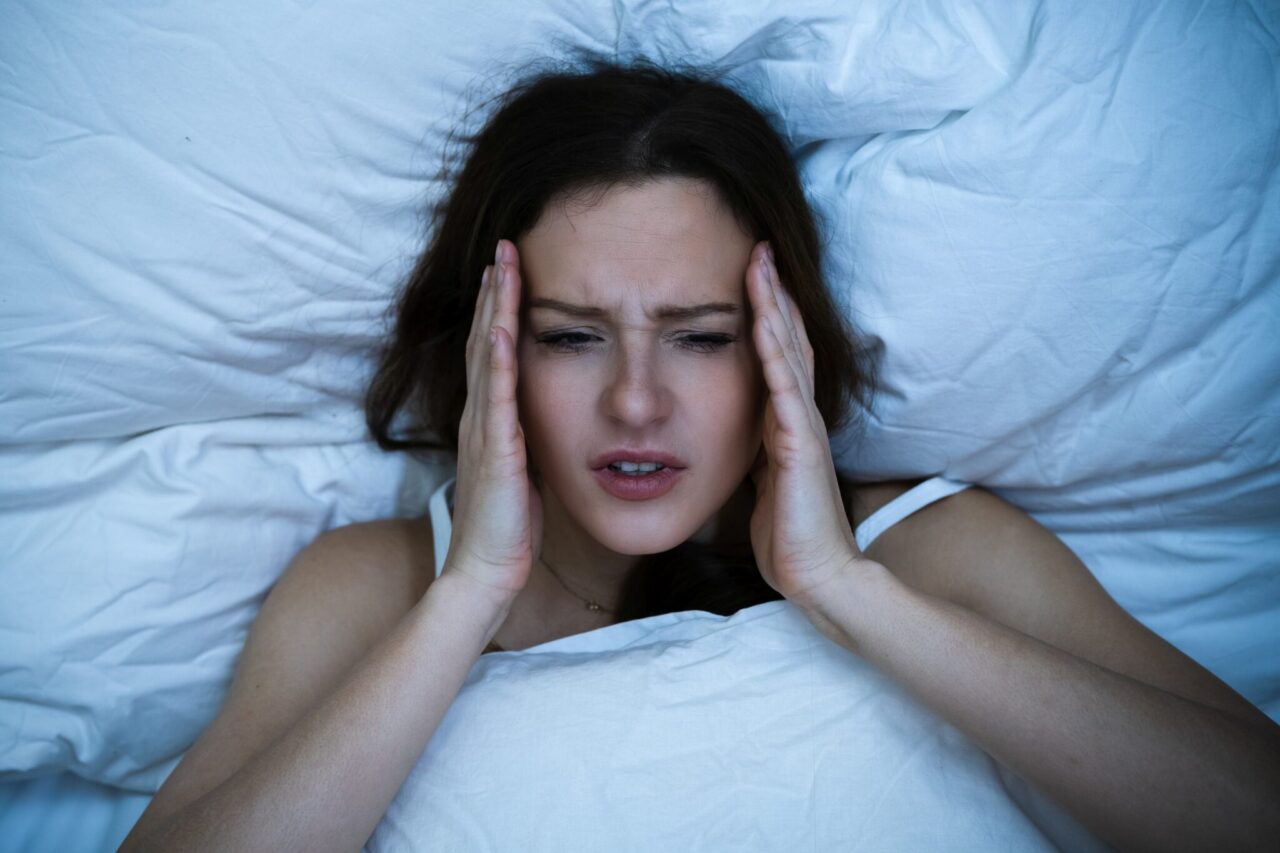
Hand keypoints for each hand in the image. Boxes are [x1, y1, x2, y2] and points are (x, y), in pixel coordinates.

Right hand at [441, 239, 542, 604]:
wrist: (485, 573)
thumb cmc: (506, 530)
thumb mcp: (521, 473)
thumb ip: (525, 441)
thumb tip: (545, 421)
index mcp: (488, 422)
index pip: (492, 354)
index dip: (499, 310)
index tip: (509, 270)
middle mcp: (479, 417)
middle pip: (483, 340)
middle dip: (495, 292)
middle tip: (503, 247)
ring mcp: (483, 431)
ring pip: (486, 356)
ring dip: (494, 309)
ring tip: (501, 265)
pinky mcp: (494, 451)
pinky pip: (495, 396)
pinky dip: (495, 358)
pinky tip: (499, 326)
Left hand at [745, 241, 875, 611]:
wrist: (819, 575)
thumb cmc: (791, 536)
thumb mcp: (766, 483)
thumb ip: (759, 453)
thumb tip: (742, 437)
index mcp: (789, 424)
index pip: (780, 357)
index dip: (769, 315)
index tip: (752, 276)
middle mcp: (800, 416)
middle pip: (789, 340)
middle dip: (774, 294)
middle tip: (759, 248)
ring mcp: (803, 427)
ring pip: (789, 353)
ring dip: (774, 307)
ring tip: (760, 264)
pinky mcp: (800, 445)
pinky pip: (784, 388)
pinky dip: (774, 351)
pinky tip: (764, 320)